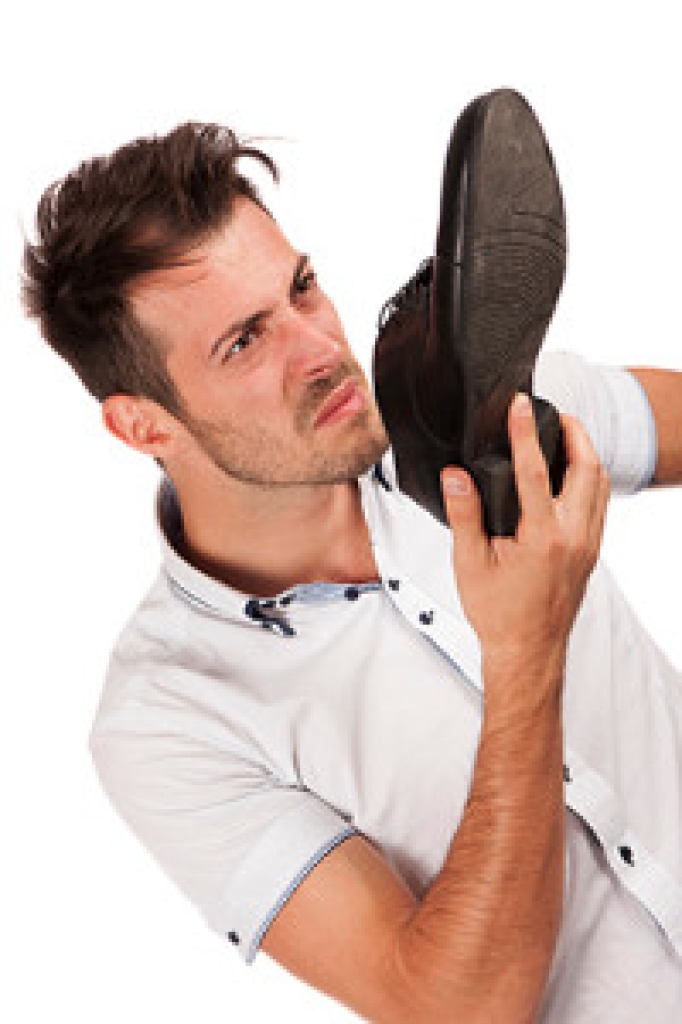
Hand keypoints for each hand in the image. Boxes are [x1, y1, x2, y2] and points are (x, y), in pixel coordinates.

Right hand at [441, 393, 609, 673]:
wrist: (528, 650)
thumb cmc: (499, 614)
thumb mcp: (470, 563)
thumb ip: (464, 515)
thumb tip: (455, 476)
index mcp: (543, 537)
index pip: (536, 470)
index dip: (525, 432)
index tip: (520, 405)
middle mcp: (574, 537)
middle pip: (587, 467)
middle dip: (574, 433)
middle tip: (556, 413)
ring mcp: (588, 544)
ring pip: (600, 484)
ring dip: (586, 454)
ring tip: (566, 436)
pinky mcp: (591, 551)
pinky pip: (600, 504)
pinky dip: (590, 479)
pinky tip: (572, 476)